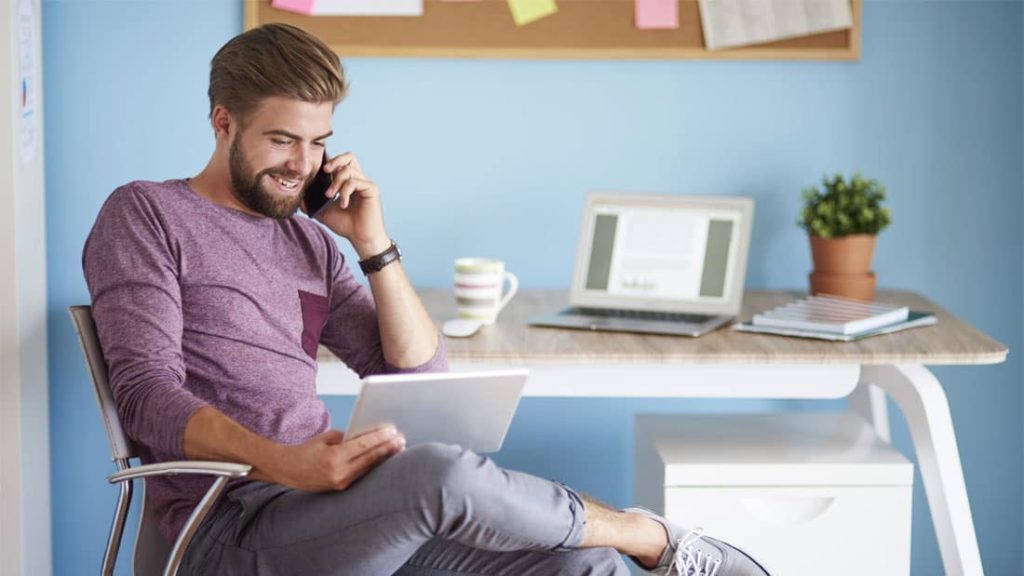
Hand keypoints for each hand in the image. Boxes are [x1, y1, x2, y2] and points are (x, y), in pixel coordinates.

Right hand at [263, 425, 405, 491]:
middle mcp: (338, 473)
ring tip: (398, 448)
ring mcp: (341, 482)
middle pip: (370, 459)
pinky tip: (384, 459)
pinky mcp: (341, 488)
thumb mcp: (325, 438)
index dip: (380, 438)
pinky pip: (362, 475)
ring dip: (384, 458)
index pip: (363, 446)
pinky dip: (373, 465)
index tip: (393, 431)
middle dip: (387, 448)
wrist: (288, 471)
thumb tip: (368, 435)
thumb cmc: (306, 450)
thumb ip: (347, 437)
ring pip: (368, 468)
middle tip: (401, 439)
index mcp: (334, 458)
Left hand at [314, 152, 391, 257]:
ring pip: (348, 170)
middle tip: (324, 171)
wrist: (361, 239)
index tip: (318, 170)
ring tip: (330, 196)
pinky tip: (343, 204)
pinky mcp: (371, 189)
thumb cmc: (346, 226)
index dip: (330, 161)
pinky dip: (345, 191)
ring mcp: (365, 183)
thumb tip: (298, 196)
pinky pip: (354, 181)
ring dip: (335, 182)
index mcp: (348, 182)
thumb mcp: (324, 212)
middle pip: (349, 157)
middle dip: (335, 161)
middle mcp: (358, 180)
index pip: (341, 162)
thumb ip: (312, 203)